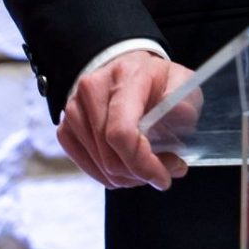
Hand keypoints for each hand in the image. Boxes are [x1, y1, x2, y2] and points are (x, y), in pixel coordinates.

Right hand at [57, 49, 195, 190]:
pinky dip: (111, 175)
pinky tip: (128, 165)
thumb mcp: (181, 83)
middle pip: (110, 156)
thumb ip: (184, 100)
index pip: (122, 132)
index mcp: (125, 78)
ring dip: (128, 176)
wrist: (128, 70)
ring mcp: (74, 110)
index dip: (142, 163)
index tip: (163, 178)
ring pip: (100, 166)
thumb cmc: (157, 81)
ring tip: (149, 166)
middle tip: (166, 171)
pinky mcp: (65, 128)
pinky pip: (87, 167)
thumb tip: (181, 115)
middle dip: (141, 173)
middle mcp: (92, 91)